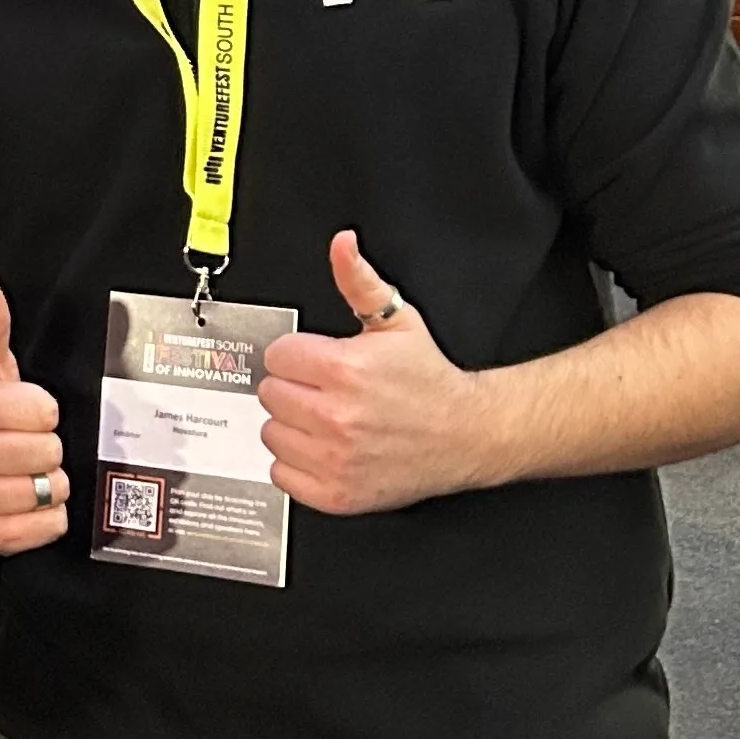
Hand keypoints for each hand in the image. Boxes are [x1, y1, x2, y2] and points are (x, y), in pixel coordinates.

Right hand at [0, 277, 67, 554]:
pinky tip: (20, 501)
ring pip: (53, 488)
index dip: (39, 411)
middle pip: (52, 450)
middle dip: (42, 447)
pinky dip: (44, 518)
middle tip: (17, 444)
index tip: (18, 413)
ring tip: (18, 472)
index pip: (46, 411)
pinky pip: (51, 525)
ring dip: (44, 483)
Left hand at [259, 233, 487, 516]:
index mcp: (346, 370)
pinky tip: (325, 450)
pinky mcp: (337, 494)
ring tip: (327, 421)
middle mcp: (337, 417)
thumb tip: (342, 245)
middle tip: (325, 391)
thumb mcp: (398, 321)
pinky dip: (297, 466)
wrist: (469, 434)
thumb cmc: (430, 381)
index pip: (277, 356)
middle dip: (294, 388)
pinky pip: (282, 476)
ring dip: (292, 427)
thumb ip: (358, 280)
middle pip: (270, 393)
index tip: (317, 362)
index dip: (297, 355)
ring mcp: (336, 459)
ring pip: (271, 433)